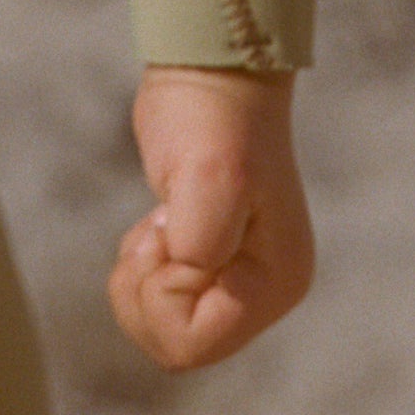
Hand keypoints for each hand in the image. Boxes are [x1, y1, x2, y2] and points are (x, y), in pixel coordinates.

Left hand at [107, 63, 313, 369]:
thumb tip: (187, 275)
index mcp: (273, 283)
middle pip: (175, 344)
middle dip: (147, 289)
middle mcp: (260, 290)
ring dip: (141, 276)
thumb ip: (201, 244)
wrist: (211, 70)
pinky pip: (156, 295)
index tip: (167, 232)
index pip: (191, 343)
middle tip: (160, 227)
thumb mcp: (211, 178)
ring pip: (161, 325)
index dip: (160, 294)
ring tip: (161, 222)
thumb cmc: (214, 119)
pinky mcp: (206, 257)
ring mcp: (234, 275)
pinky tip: (161, 220)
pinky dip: (141, 264)